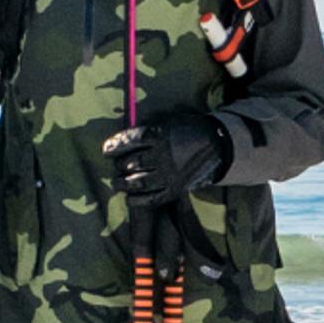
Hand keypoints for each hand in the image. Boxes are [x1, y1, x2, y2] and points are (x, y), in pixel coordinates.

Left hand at [101, 114, 227, 208]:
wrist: (217, 145)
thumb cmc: (189, 130)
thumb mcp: (170, 122)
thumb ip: (149, 130)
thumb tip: (124, 139)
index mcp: (161, 135)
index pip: (131, 141)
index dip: (116, 146)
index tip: (105, 150)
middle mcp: (163, 156)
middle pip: (132, 163)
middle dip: (119, 166)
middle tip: (116, 167)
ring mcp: (169, 174)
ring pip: (139, 182)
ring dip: (124, 184)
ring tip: (117, 183)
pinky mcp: (175, 189)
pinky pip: (153, 199)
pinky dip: (138, 201)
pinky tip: (130, 199)